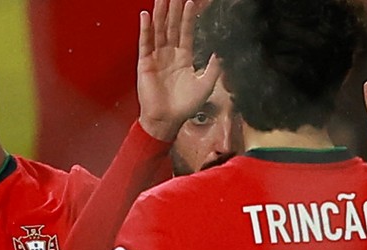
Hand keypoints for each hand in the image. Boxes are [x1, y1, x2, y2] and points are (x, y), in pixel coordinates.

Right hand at [137, 0, 220, 141]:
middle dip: (174, 9)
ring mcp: (156, 57)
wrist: (166, 120)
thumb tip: (222, 52)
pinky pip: (145, 43)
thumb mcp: (206, 84)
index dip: (189, 16)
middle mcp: (169, 54)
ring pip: (159, 30)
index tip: (192, 1)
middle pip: (172, 26)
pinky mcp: (145, 63)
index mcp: (183, 58)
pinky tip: (145, 15)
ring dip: (160, 13)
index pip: (186, 31)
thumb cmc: (184, 107)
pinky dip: (145, 29)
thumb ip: (213, 67)